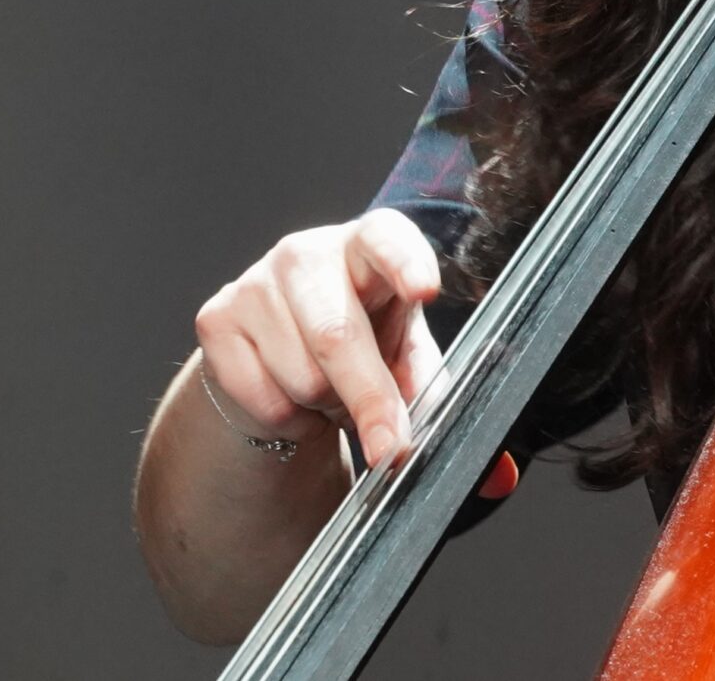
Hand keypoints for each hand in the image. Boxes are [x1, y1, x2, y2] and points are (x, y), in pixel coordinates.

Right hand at [194, 208, 442, 471]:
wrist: (281, 355)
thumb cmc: (364, 343)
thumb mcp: (407, 360)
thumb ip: (445, 402)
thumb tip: (498, 476)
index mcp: (372, 244)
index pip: (388, 238)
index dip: (405, 261)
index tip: (425, 290)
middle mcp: (310, 252)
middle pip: (338, 333)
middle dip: (369, 399)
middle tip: (391, 448)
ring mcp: (256, 282)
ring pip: (300, 375)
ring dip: (325, 407)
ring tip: (333, 393)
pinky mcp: (217, 319)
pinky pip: (261, 397)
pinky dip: (286, 417)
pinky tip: (292, 395)